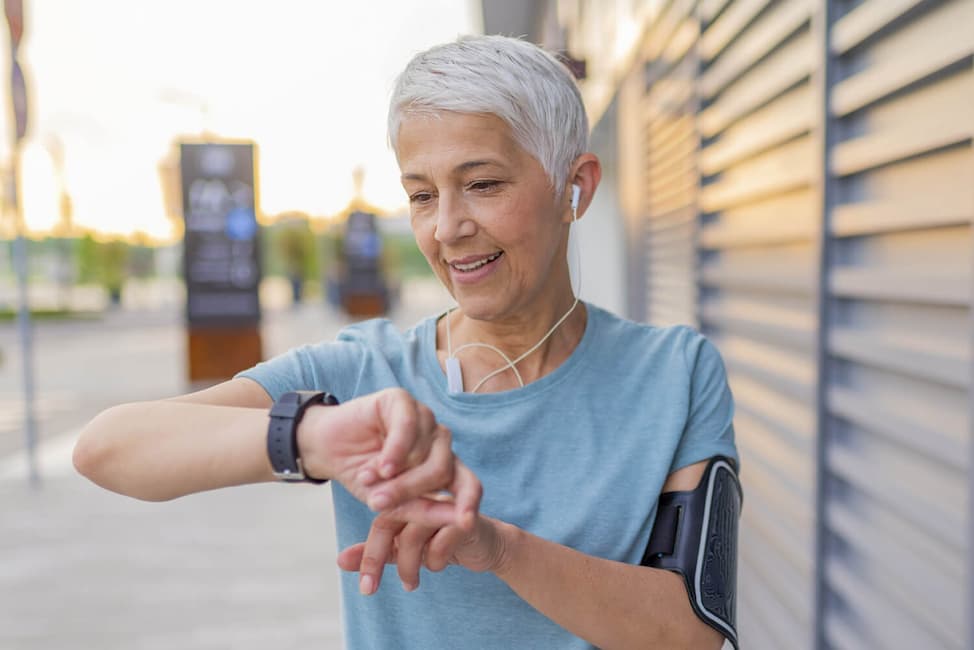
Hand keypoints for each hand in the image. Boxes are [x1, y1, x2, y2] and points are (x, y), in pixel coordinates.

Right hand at [295, 388, 475, 526]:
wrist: (327, 449)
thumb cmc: (363, 476)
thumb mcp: (390, 502)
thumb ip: (422, 510)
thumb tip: (460, 522)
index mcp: (443, 467)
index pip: (469, 483)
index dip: (470, 502)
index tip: (466, 523)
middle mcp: (438, 442)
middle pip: (442, 469)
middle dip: (410, 491)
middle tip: (378, 504)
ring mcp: (424, 419)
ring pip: (424, 451)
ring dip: (395, 473)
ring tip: (366, 480)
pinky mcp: (403, 400)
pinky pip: (408, 426)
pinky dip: (394, 450)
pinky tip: (380, 465)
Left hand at [337, 494, 507, 595]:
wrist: (486, 543)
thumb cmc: (441, 540)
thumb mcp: (405, 548)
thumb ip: (377, 551)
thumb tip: (340, 561)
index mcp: (406, 496)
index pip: (379, 519)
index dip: (367, 553)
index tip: (364, 585)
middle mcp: (422, 493)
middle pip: (390, 520)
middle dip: (377, 558)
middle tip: (370, 589)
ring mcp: (444, 503)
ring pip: (414, 532)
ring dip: (409, 566)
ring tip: (411, 584)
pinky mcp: (466, 517)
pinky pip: (442, 541)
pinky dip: (436, 560)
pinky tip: (438, 566)